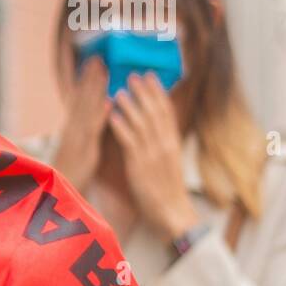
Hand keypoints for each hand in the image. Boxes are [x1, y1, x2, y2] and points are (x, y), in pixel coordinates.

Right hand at [52, 57, 111, 189]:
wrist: (55, 200)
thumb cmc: (70, 177)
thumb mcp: (77, 150)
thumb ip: (86, 130)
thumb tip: (101, 109)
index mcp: (71, 131)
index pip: (79, 101)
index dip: (86, 81)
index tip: (94, 62)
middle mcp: (72, 132)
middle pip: (81, 100)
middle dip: (89, 79)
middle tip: (98, 56)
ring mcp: (77, 141)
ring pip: (86, 111)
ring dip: (94, 90)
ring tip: (102, 70)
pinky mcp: (83, 153)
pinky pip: (92, 134)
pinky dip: (99, 118)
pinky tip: (108, 104)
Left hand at [107, 72, 199, 239]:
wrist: (172, 211)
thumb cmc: (167, 188)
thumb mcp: (169, 160)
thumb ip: (162, 142)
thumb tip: (157, 127)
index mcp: (172, 142)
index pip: (166, 111)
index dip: (158, 92)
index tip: (150, 76)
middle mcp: (164, 144)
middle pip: (154, 111)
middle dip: (143, 92)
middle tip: (133, 74)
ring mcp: (153, 153)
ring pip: (141, 123)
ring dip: (130, 105)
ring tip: (119, 89)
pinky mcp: (140, 164)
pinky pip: (130, 142)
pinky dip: (121, 126)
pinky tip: (113, 115)